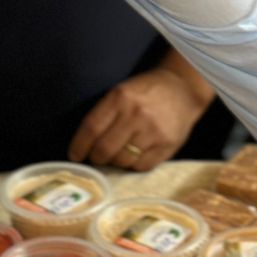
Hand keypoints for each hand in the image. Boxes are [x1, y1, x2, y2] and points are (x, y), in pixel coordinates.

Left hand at [68, 65, 213, 172]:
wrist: (182, 89)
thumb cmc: (146, 91)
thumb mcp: (121, 91)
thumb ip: (104, 114)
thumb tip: (85, 145)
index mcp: (120, 97)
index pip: (91, 128)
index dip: (79, 146)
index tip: (74, 156)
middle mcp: (136, 114)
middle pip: (105, 149)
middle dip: (96, 158)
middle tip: (97, 158)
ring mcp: (153, 131)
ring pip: (123, 161)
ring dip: (116, 162)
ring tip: (118, 155)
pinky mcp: (167, 145)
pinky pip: (142, 166)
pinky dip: (134, 165)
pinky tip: (135, 156)